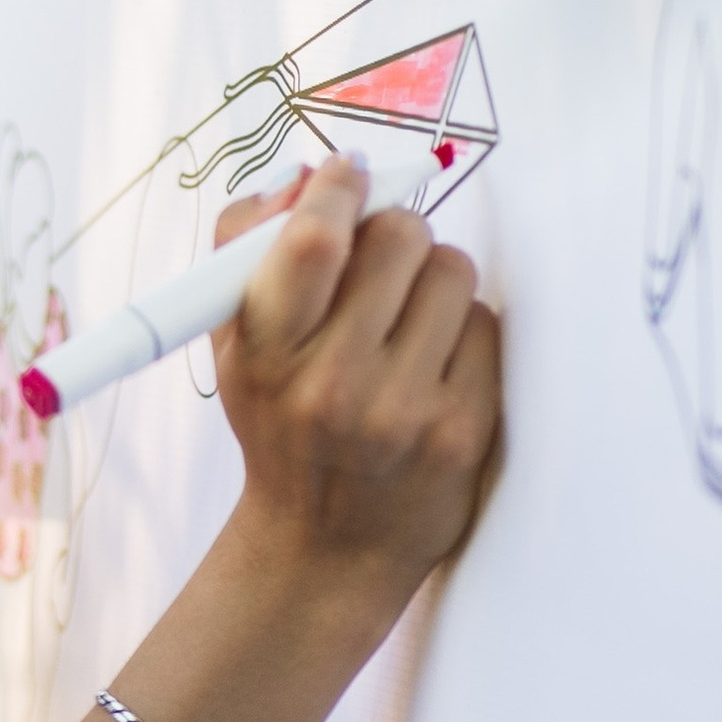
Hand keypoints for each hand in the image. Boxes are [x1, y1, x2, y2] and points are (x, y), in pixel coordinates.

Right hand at [210, 157, 500, 626]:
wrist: (322, 547)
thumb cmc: (280, 422)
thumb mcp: (235, 344)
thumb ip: (247, 246)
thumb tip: (311, 175)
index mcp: (267, 355)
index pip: (314, 241)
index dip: (338, 187)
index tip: (348, 174)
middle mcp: (334, 384)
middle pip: (398, 237)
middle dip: (393, 230)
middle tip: (381, 259)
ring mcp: (405, 410)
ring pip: (451, 271)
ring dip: (432, 279)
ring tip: (406, 319)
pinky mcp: (463, 431)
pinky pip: (486, 326)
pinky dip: (463, 331)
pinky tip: (432, 366)